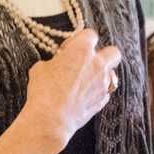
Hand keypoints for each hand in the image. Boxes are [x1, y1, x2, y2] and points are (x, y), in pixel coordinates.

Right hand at [24, 29, 120, 151]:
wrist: (50, 119)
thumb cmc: (43, 91)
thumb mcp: (40, 69)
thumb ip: (53, 62)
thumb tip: (55, 65)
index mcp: (81, 50)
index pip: (90, 35)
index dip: (79, 40)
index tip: (68, 50)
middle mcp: (97, 64)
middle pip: (113, 52)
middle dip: (104, 55)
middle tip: (89, 62)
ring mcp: (102, 84)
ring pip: (111, 74)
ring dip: (101, 75)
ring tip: (86, 82)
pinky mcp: (102, 101)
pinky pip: (105, 92)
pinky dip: (97, 93)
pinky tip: (84, 97)